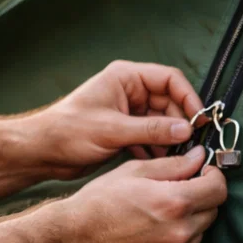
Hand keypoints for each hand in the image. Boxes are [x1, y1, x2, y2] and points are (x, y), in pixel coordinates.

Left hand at [33, 60, 207, 175]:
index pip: (169, 79)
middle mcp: (130, 92)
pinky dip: (157, 149)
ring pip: (162, 123)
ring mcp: (128, 112)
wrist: (42, 153)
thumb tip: (186, 131)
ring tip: (177, 159)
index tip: (200, 120)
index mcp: (126, 78)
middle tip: (192, 146)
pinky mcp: (124, 131)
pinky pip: (151, 137)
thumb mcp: (112, 130)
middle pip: (169, 103)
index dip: (188, 98)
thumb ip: (151, 130)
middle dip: (180, 124)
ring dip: (170, 140)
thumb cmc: (68, 132)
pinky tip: (158, 164)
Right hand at [56, 148, 228, 242]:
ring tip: (158, 214)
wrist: (73, 242)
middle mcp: (179, 233)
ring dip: (188, 222)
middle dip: (200, 198)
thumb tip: (199, 158)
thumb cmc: (98, 203)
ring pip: (198, 234)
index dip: (213, 177)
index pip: (218, 190)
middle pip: (212, 212)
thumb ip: (173, 165)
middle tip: (177, 191)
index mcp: (174, 203)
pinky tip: (151, 234)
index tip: (204, 174)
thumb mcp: (133, 171)